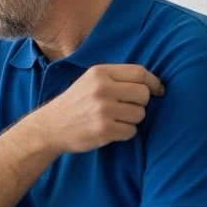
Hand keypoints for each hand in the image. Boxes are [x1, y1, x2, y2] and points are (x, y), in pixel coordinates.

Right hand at [32, 64, 163, 154]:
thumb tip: (152, 83)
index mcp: (99, 73)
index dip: (153, 82)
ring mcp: (103, 110)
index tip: (158, 91)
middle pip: (143, 94)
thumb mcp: (89, 82)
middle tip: (126, 108)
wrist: (49, 127)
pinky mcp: (104, 129)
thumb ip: (115, 78)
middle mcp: (101, 89)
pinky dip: (124, 133)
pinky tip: (109, 130)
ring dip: (132, 119)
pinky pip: (131, 131)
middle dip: (140, 103)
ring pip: (139, 114)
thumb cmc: (74, 104)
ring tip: (114, 119)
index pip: (139, 73)